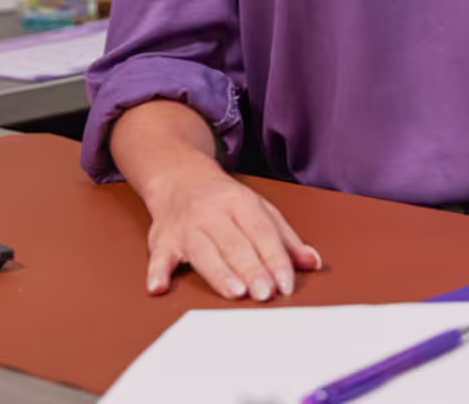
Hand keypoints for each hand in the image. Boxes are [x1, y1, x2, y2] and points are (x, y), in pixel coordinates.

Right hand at [142, 163, 321, 300]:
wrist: (178, 175)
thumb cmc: (222, 200)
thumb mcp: (259, 209)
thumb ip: (284, 238)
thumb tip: (312, 262)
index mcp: (240, 203)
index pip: (261, 232)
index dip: (275, 258)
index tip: (285, 283)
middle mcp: (212, 213)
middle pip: (234, 243)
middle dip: (251, 269)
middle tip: (264, 293)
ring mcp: (186, 226)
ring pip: (203, 250)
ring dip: (218, 272)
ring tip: (234, 292)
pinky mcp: (163, 239)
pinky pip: (158, 256)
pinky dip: (157, 271)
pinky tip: (158, 286)